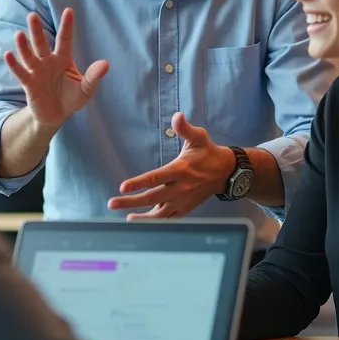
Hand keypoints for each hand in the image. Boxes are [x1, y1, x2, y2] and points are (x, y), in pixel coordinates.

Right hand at [4, 8, 107, 128]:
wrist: (57, 115)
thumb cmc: (72, 98)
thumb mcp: (86, 88)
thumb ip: (93, 76)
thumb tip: (106, 64)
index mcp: (63, 59)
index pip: (65, 39)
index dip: (67, 26)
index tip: (69, 11)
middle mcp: (48, 61)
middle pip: (41, 43)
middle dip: (37, 30)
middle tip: (32, 15)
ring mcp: (37, 71)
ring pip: (29, 56)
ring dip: (23, 46)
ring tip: (19, 34)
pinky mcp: (29, 84)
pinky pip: (21, 72)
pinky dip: (14, 64)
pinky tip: (8, 55)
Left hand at [107, 112, 233, 218]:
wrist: (226, 172)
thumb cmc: (208, 152)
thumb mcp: (199, 137)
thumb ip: (185, 128)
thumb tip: (177, 116)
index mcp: (180, 170)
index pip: (156, 177)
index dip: (139, 182)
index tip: (123, 187)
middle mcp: (180, 187)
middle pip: (152, 197)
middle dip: (131, 202)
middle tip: (112, 203)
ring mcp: (183, 200)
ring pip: (160, 213)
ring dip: (142, 217)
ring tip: (127, 218)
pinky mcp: (185, 208)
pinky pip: (169, 219)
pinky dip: (156, 223)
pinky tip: (143, 222)